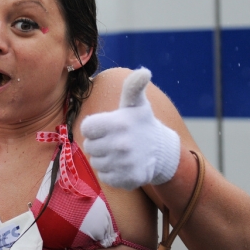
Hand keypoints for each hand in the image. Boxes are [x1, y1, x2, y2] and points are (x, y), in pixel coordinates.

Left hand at [81, 67, 180, 189]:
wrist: (163, 152)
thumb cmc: (142, 124)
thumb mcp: (136, 104)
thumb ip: (132, 87)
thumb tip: (144, 71)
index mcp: (119, 123)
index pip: (86, 128)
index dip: (94, 127)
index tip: (107, 126)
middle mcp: (121, 144)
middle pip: (89, 146)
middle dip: (99, 143)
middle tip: (115, 140)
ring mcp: (124, 163)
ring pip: (96, 163)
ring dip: (104, 158)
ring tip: (120, 152)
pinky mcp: (127, 179)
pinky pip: (105, 177)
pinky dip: (111, 173)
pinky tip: (123, 165)